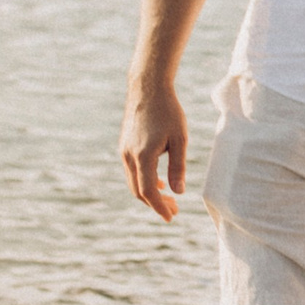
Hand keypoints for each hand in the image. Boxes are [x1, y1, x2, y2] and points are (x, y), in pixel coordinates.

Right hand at [120, 80, 187, 221]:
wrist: (147, 88)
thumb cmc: (168, 111)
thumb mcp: (180, 139)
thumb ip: (178, 167)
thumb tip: (179, 192)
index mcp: (143, 156)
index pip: (149, 191)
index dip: (159, 207)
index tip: (171, 217)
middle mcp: (129, 156)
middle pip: (138, 191)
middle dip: (156, 204)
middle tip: (174, 210)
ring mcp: (124, 151)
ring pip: (133, 182)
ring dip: (150, 193)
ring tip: (169, 198)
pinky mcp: (124, 146)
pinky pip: (132, 171)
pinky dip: (144, 181)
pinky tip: (159, 181)